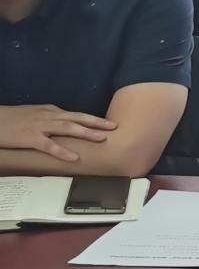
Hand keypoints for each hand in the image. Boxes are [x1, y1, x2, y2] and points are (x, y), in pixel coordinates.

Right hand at [0, 105, 115, 161]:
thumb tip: (67, 125)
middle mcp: (48, 116)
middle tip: (114, 127)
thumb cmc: (13, 119)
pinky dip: (62, 151)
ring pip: (66, 128)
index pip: (76, 115)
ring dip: (85, 132)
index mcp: (51, 111)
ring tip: (101, 138)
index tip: (109, 124)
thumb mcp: (36, 114)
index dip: (93, 119)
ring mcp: (39, 126)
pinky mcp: (30, 138)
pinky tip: (74, 157)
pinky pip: (49, 145)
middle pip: (76, 118)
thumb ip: (52, 119)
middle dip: (96, 122)